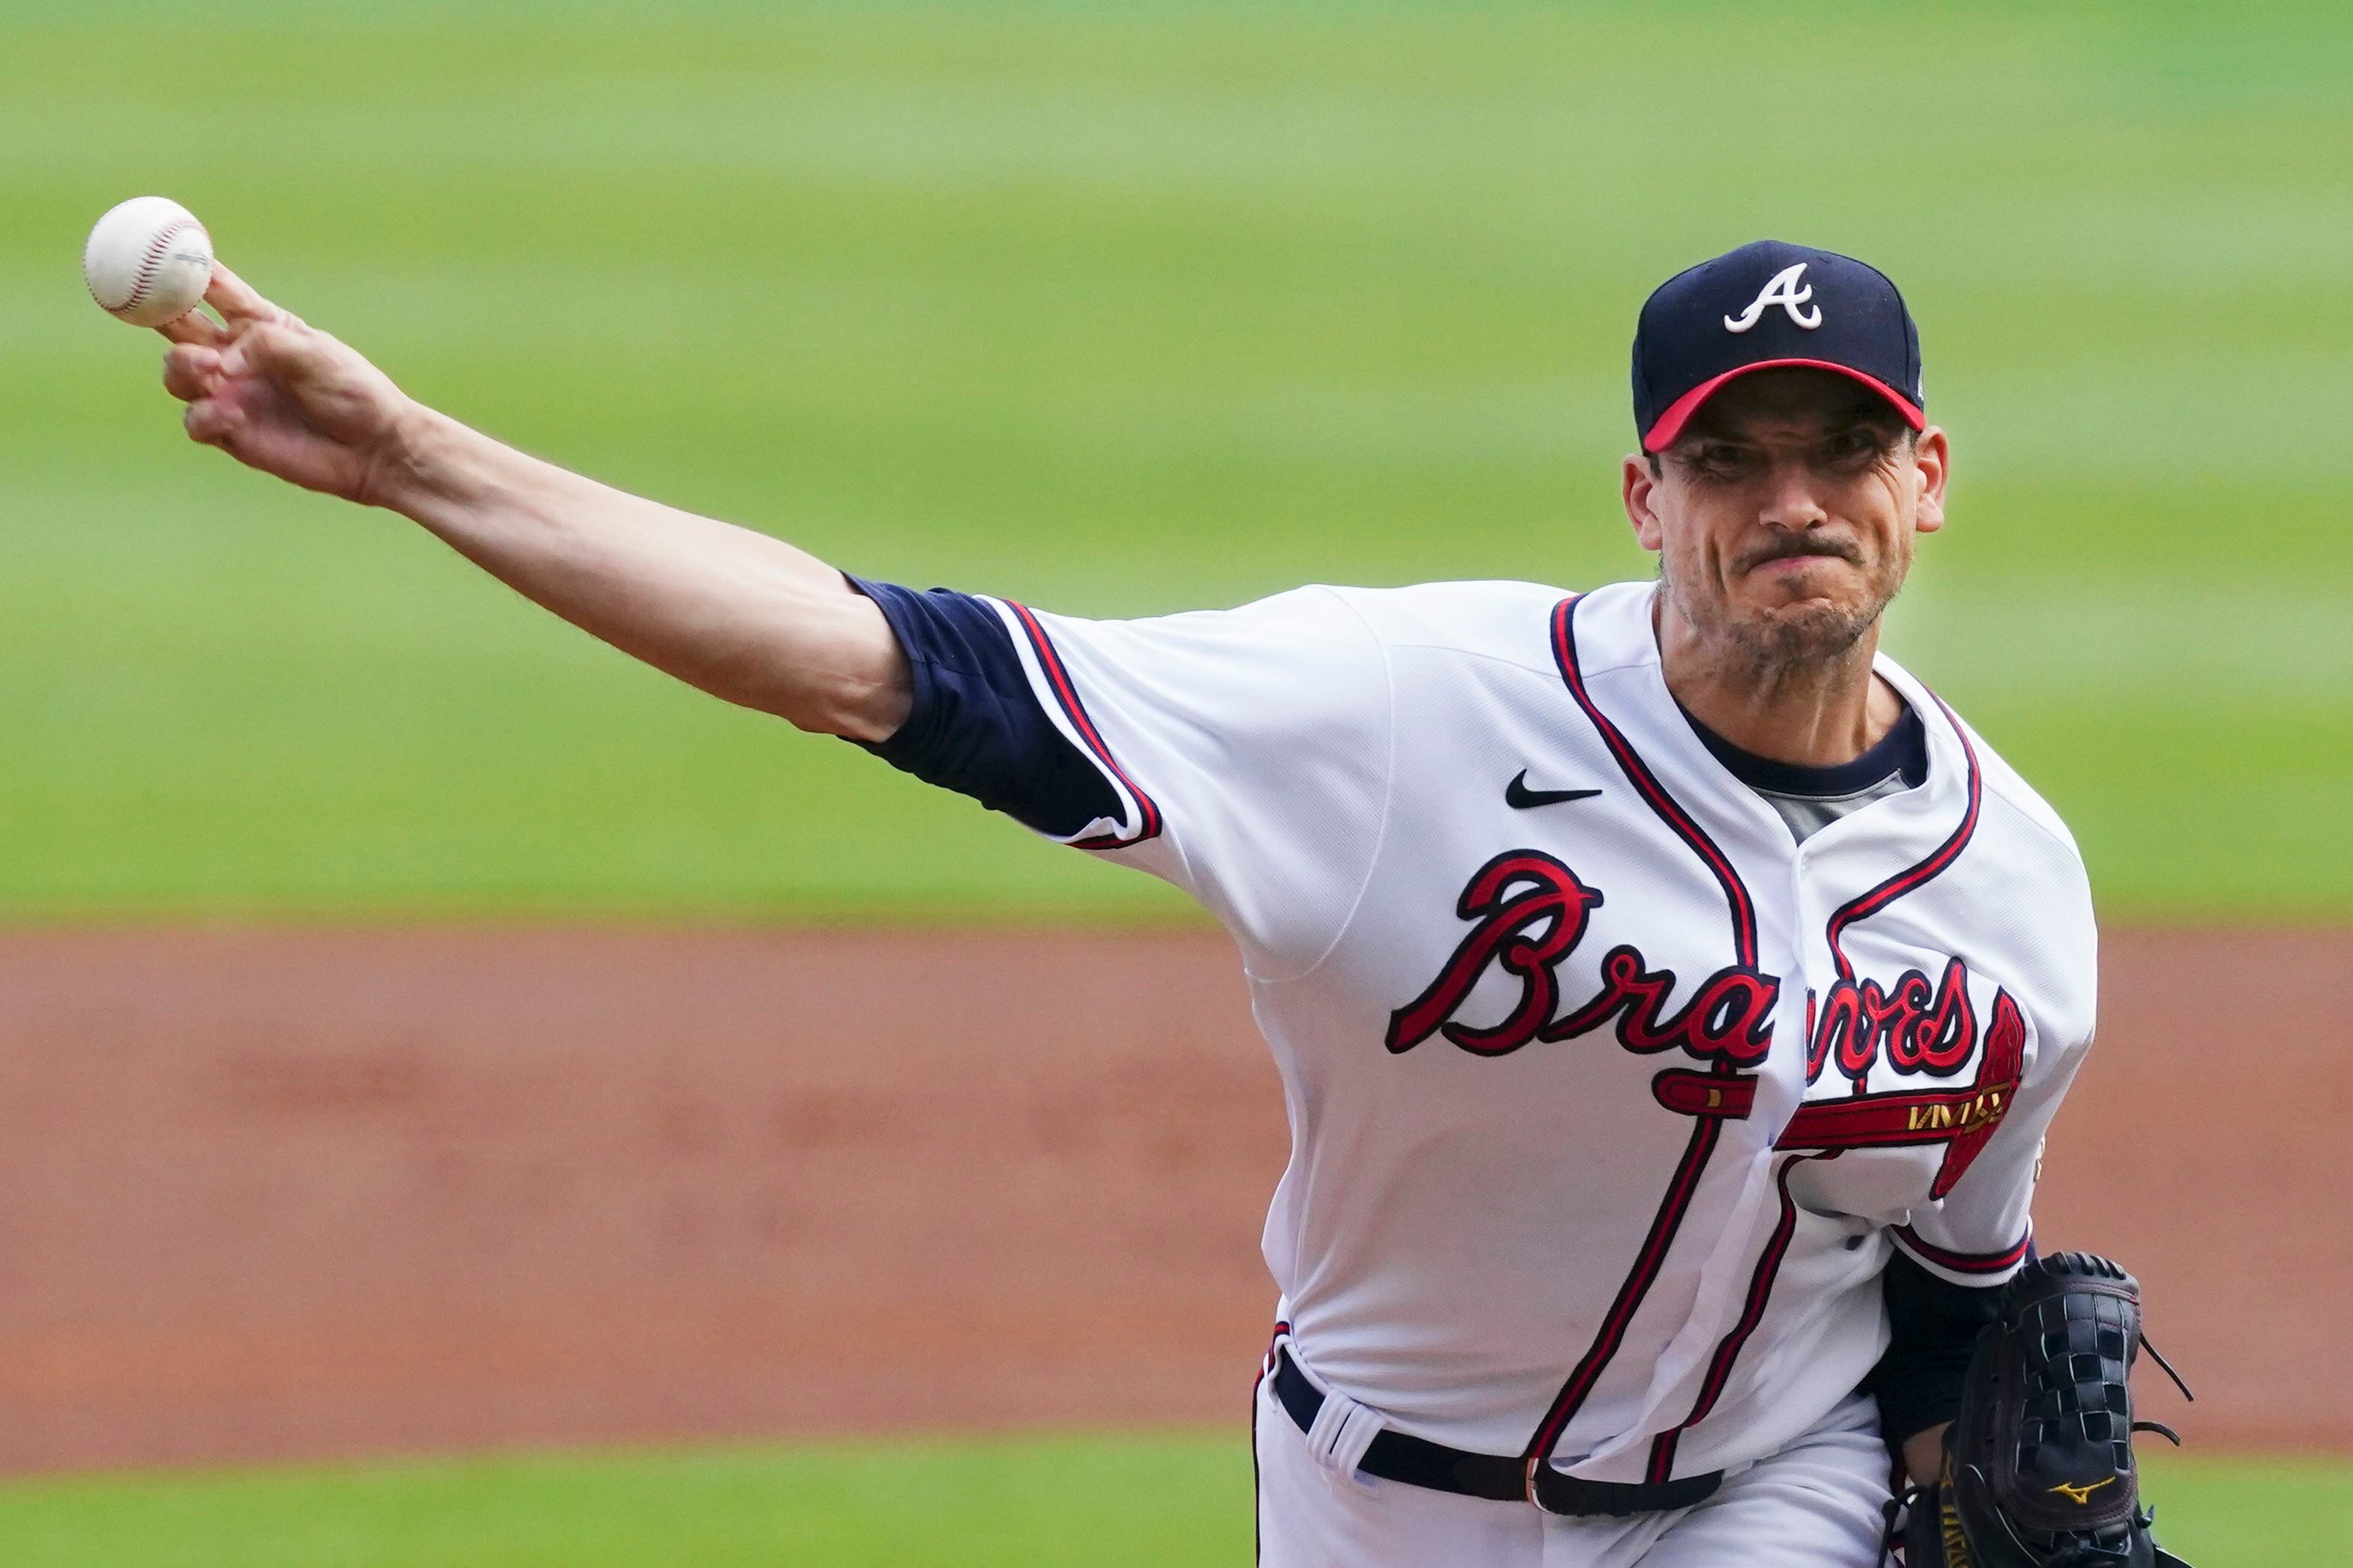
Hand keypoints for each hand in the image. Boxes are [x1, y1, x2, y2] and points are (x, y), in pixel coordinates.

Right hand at [158, 266, 421, 504]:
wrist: (374, 449)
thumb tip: (220, 363)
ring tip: (210, 370)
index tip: (161, 247)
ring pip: (177, 373)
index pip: (215, 289)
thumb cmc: (354, 391)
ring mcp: (231, 394)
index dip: (186, 268)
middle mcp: (238, 355)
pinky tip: (233, 415)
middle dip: (156, 312)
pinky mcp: (231, 432)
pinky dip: (205, 416)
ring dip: (183, 367)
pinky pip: (195, 421)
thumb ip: (266, 346)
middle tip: (145, 305)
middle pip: (178, 326)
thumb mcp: (316, 354)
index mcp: (260, 324)